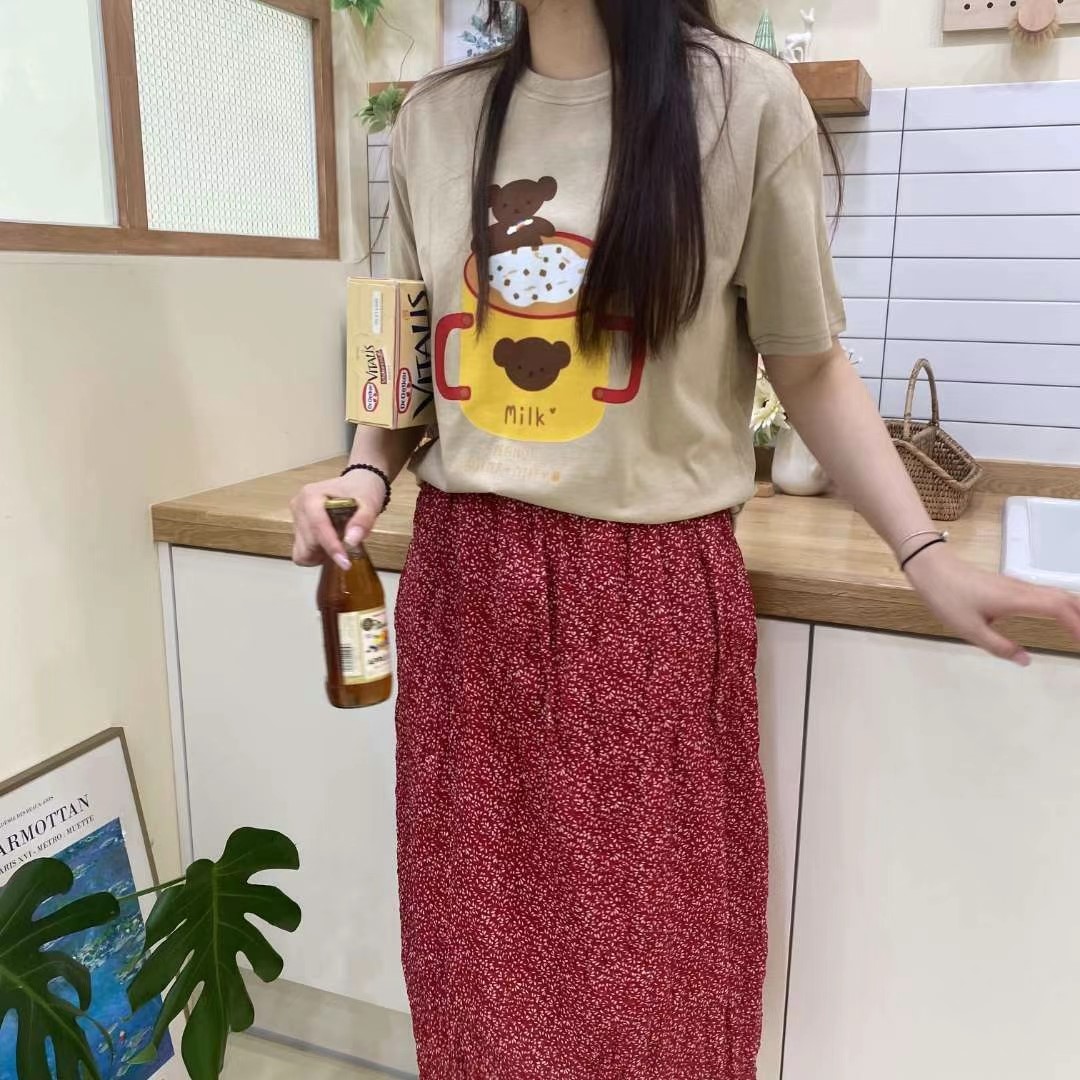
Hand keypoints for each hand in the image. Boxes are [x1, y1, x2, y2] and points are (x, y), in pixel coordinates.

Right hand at [289, 469, 386, 569]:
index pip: (318, 526)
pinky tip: (329, 546)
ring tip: (338, 542)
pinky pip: (301, 552)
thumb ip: (363, 521)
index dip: (331, 546)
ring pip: (302, 550)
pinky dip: (315, 555)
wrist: (356, 484)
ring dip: (321, 554)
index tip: (345, 563)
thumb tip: (351, 541)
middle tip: (348, 546)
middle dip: (328, 550)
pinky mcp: (296, 528)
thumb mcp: (369, 503)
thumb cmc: (362, 491)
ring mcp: (295, 517)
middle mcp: (298, 506)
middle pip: (309, 542)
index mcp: (311, 496)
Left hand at [904, 544, 1079, 664]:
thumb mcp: (969, 629)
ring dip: (1074, 609)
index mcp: (1016, 599)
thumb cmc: (947, 598)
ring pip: (1055, 594)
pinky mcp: (1009, 586)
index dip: (1077, 624)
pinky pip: (1044, 594)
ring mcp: (1016, 585)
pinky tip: (1060, 615)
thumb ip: (1000, 646)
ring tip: (1079, 629)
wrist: (931, 568)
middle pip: (1064, 598)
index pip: (1058, 609)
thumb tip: (1026, 660)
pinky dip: (1060, 605)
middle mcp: (1022, 589)